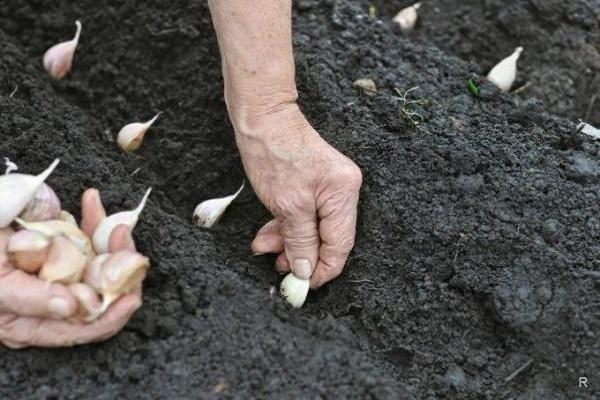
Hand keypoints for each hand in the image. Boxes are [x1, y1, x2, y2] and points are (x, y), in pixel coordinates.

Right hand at [0, 189, 141, 348]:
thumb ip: (30, 298)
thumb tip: (71, 307)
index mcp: (35, 322)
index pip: (85, 328)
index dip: (113, 315)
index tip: (133, 296)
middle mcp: (54, 301)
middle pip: (102, 291)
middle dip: (119, 265)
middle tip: (122, 239)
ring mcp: (60, 271)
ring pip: (101, 261)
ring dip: (110, 239)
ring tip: (112, 221)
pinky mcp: (59, 247)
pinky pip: (85, 236)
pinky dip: (91, 219)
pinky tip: (90, 199)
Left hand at [241, 104, 361, 287]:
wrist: (261, 117)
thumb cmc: (274, 153)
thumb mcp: (287, 206)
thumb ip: (300, 241)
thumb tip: (307, 271)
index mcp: (344, 194)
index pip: (341, 245)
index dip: (323, 270)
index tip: (303, 286)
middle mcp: (343, 190)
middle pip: (327, 238)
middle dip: (301, 255)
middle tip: (278, 268)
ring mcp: (329, 186)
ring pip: (312, 228)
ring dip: (288, 242)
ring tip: (264, 248)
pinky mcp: (314, 183)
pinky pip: (304, 215)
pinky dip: (286, 226)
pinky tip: (268, 234)